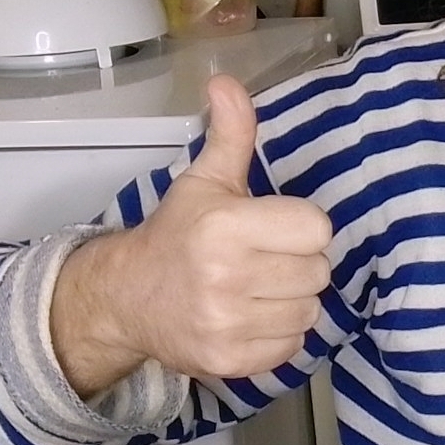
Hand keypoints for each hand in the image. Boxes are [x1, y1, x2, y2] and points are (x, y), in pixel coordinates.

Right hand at [50, 76, 333, 396]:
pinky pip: (291, 346)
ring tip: (258, 289)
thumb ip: (230, 134)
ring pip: (309, 310)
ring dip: (292, 300)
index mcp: (226, 226)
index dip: (300, 226)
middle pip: (318, 270)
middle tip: (265, 260)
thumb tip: (227, 82)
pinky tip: (251, 317)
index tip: (275, 228)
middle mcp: (226, 277)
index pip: (316, 228)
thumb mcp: (204, 182)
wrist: (127, 298)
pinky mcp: (230, 361)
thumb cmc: (176, 236)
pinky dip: (278, 334)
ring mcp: (228, 323)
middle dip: (297, 263)